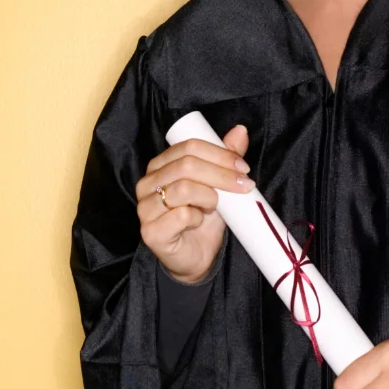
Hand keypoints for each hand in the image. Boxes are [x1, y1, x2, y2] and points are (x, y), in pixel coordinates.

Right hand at [135, 125, 253, 283]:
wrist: (196, 257)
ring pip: (184, 189)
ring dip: (210, 197)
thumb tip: (240, 130)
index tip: (243, 167)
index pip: (189, 147)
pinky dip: (197, 218)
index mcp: (161, 165)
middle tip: (244, 186)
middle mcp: (147, 183)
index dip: (219, 153)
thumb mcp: (219, 185)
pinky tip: (199, 222)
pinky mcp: (150, 232)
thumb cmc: (204, 218)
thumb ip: (226, 158)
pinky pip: (180, 216)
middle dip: (222, 174)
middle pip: (187, 165)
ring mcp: (145, 208)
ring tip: (215, 207)